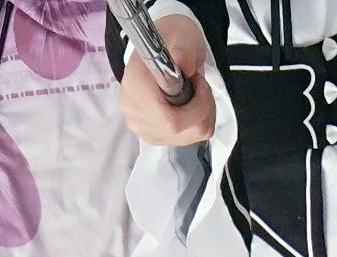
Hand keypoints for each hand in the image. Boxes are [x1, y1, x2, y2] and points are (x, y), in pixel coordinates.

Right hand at [118, 14, 215, 145]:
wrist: (160, 50)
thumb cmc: (172, 41)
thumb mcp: (182, 37)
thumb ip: (183, 50)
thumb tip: (183, 63)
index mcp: (135, 87)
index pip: (171, 122)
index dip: (196, 108)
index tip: (198, 82)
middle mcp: (134, 112)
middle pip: (181, 131)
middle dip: (202, 110)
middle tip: (199, 84)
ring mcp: (142, 127)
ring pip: (189, 137)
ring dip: (202, 116)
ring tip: (194, 92)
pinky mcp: (153, 135)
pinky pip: (187, 139)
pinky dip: (197, 123)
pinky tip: (190, 104)